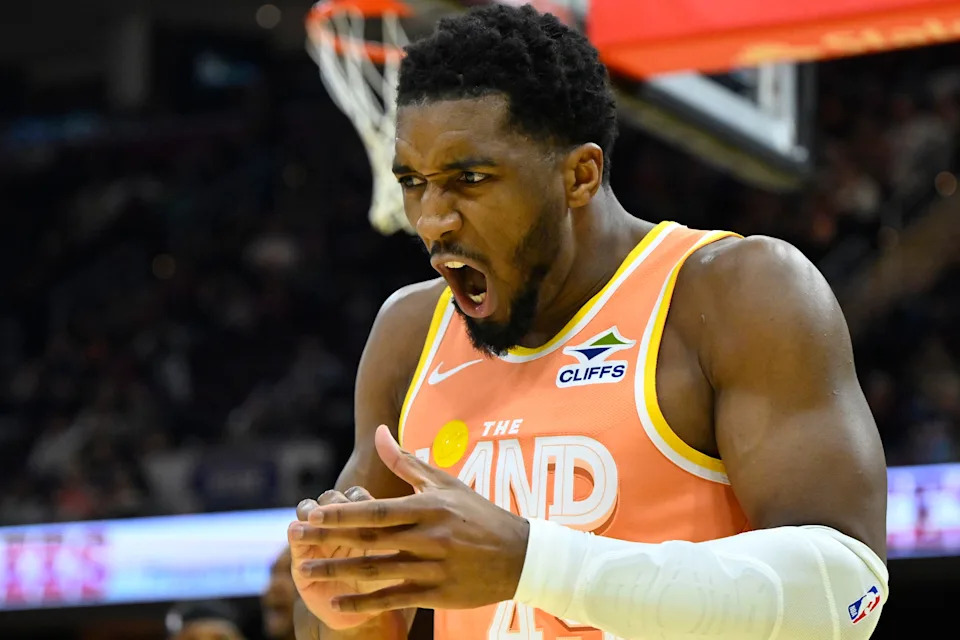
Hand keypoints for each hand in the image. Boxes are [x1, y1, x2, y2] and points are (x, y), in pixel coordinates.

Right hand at [288, 486, 402, 629]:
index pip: (357, 496)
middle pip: (331, 498)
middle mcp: (338, 522)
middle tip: (335, 510)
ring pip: (308, 510)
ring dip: (310, 511)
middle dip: (332, 503)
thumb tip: (410, 518)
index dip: (357, 498)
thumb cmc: (386, 584)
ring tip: (312, 518)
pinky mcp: (301, 554)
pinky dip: (296, 533)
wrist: (362, 617)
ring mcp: (317, 535)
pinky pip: (295, 537)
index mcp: (362, 517)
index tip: (361, 503)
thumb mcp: (394, 562)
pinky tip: (296, 532)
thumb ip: (397, 541)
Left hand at [293, 425, 529, 614]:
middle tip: (295, 539)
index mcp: (429, 507)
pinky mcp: (439, 594)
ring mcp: (434, 567)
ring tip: (307, 572)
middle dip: (329, 540)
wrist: (522, 557)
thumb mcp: (447, 484)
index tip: (311, 514)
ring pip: (378, 570)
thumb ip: (407, 462)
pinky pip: (395, 598)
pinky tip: (339, 603)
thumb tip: (378, 432)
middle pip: (370, 539)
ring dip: (339, 572)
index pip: (377, 510)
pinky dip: (365, 602)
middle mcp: (430, 536)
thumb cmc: (480, 515)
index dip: (341, 514)